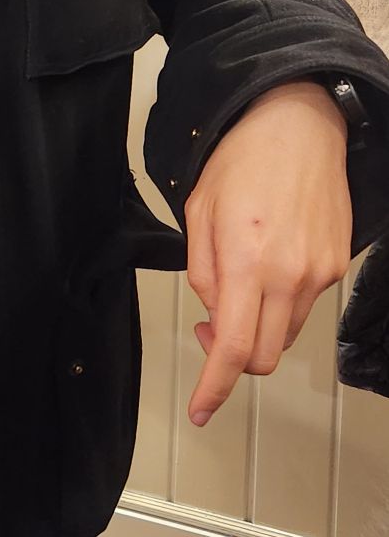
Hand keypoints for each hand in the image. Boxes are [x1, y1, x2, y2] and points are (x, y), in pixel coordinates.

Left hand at [184, 81, 351, 426]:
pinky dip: (280, 300)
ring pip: (284, 334)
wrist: (300, 126)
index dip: (213, 388)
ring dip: (257, 328)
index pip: (230, 348)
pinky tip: (270, 261)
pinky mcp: (337, 266)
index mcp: (245, 262)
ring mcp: (318, 274)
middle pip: (261, 355)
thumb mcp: (199, 211)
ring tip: (240, 284)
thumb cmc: (243, 159)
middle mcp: (288, 275)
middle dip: (231, 358)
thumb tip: (212, 315)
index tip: (201, 410)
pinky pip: (303, 304)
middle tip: (208, 326)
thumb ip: (202, 272)